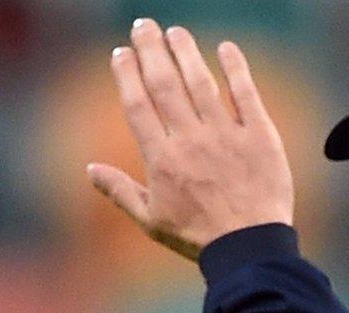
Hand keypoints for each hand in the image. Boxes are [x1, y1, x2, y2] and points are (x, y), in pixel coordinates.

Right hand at [87, 20, 292, 261]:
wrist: (250, 250)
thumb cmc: (198, 238)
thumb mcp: (152, 221)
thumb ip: (120, 191)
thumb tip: (89, 170)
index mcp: (162, 160)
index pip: (138, 105)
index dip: (127, 75)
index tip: (121, 52)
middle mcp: (190, 141)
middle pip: (165, 84)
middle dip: (151, 50)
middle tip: (143, 26)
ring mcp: (226, 136)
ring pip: (201, 83)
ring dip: (186, 52)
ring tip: (175, 31)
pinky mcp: (259, 136)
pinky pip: (245, 94)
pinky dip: (235, 68)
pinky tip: (225, 48)